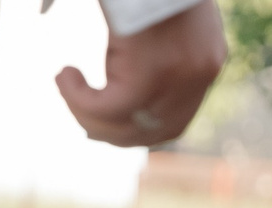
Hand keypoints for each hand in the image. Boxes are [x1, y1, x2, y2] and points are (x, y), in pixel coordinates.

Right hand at [58, 2, 227, 146]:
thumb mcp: (159, 10)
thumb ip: (152, 42)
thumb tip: (120, 61)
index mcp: (207, 61)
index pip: (174, 121)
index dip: (137, 132)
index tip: (103, 123)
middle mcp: (200, 75)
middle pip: (154, 131)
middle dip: (111, 132)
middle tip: (80, 114)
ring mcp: (180, 76)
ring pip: (129, 125)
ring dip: (89, 115)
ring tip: (66, 82)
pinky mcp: (154, 72)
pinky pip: (111, 107)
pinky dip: (80, 99)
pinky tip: (64, 75)